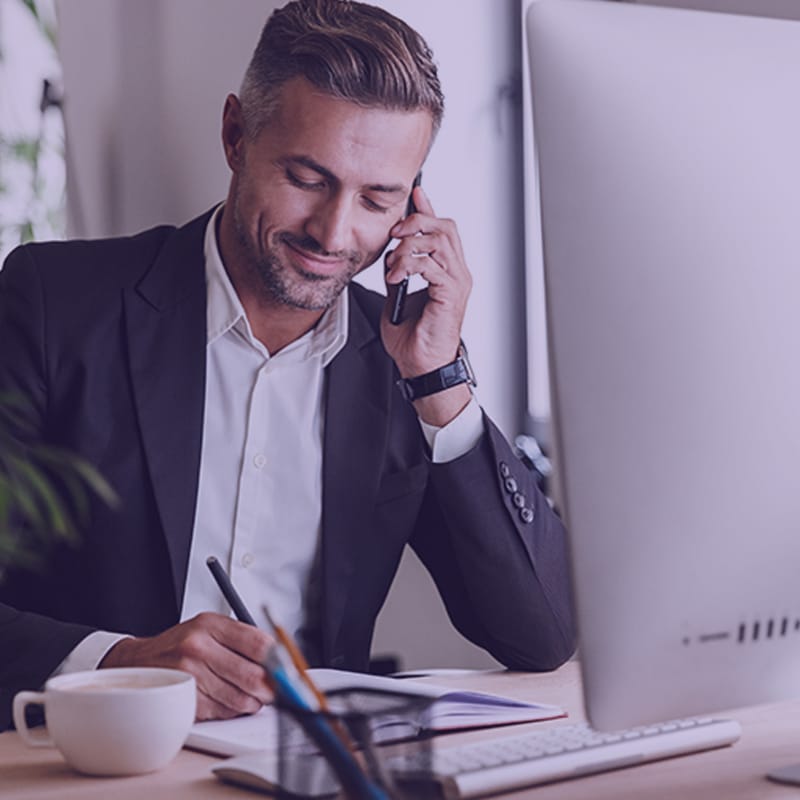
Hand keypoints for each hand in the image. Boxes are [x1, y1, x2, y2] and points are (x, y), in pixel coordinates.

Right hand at [99, 612, 273, 720]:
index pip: (258, 642)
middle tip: (275, 689)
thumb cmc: (180, 646)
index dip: (279, 658)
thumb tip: (279, 657)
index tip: (287, 666)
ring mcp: (188, 675)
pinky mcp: (183, 700)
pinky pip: (222, 712)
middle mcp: (198, 647)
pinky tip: (227, 701)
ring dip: (252, 702)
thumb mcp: (208, 629)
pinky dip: (232, 711)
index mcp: (209, 624)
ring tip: (250, 695)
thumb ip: (241, 639)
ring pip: (240, 699)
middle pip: (253, 675)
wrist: (137, 663)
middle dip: (271, 687)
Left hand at [382, 185, 472, 424]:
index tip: (413, 194)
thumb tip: (390, 253)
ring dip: (410, 245)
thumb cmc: (413, 338)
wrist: (420, 366)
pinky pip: (432, 265)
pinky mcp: (450, 295)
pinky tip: (395, 277)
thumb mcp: (397, 294)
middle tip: (394, 232)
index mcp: (447, 271)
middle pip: (445, 227)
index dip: (428, 209)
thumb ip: (399, 270)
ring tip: (393, 262)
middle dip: (417, 222)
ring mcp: (457, 283)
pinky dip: (409, 265)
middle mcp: (457, 273)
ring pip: (439, 241)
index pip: (442, 229)